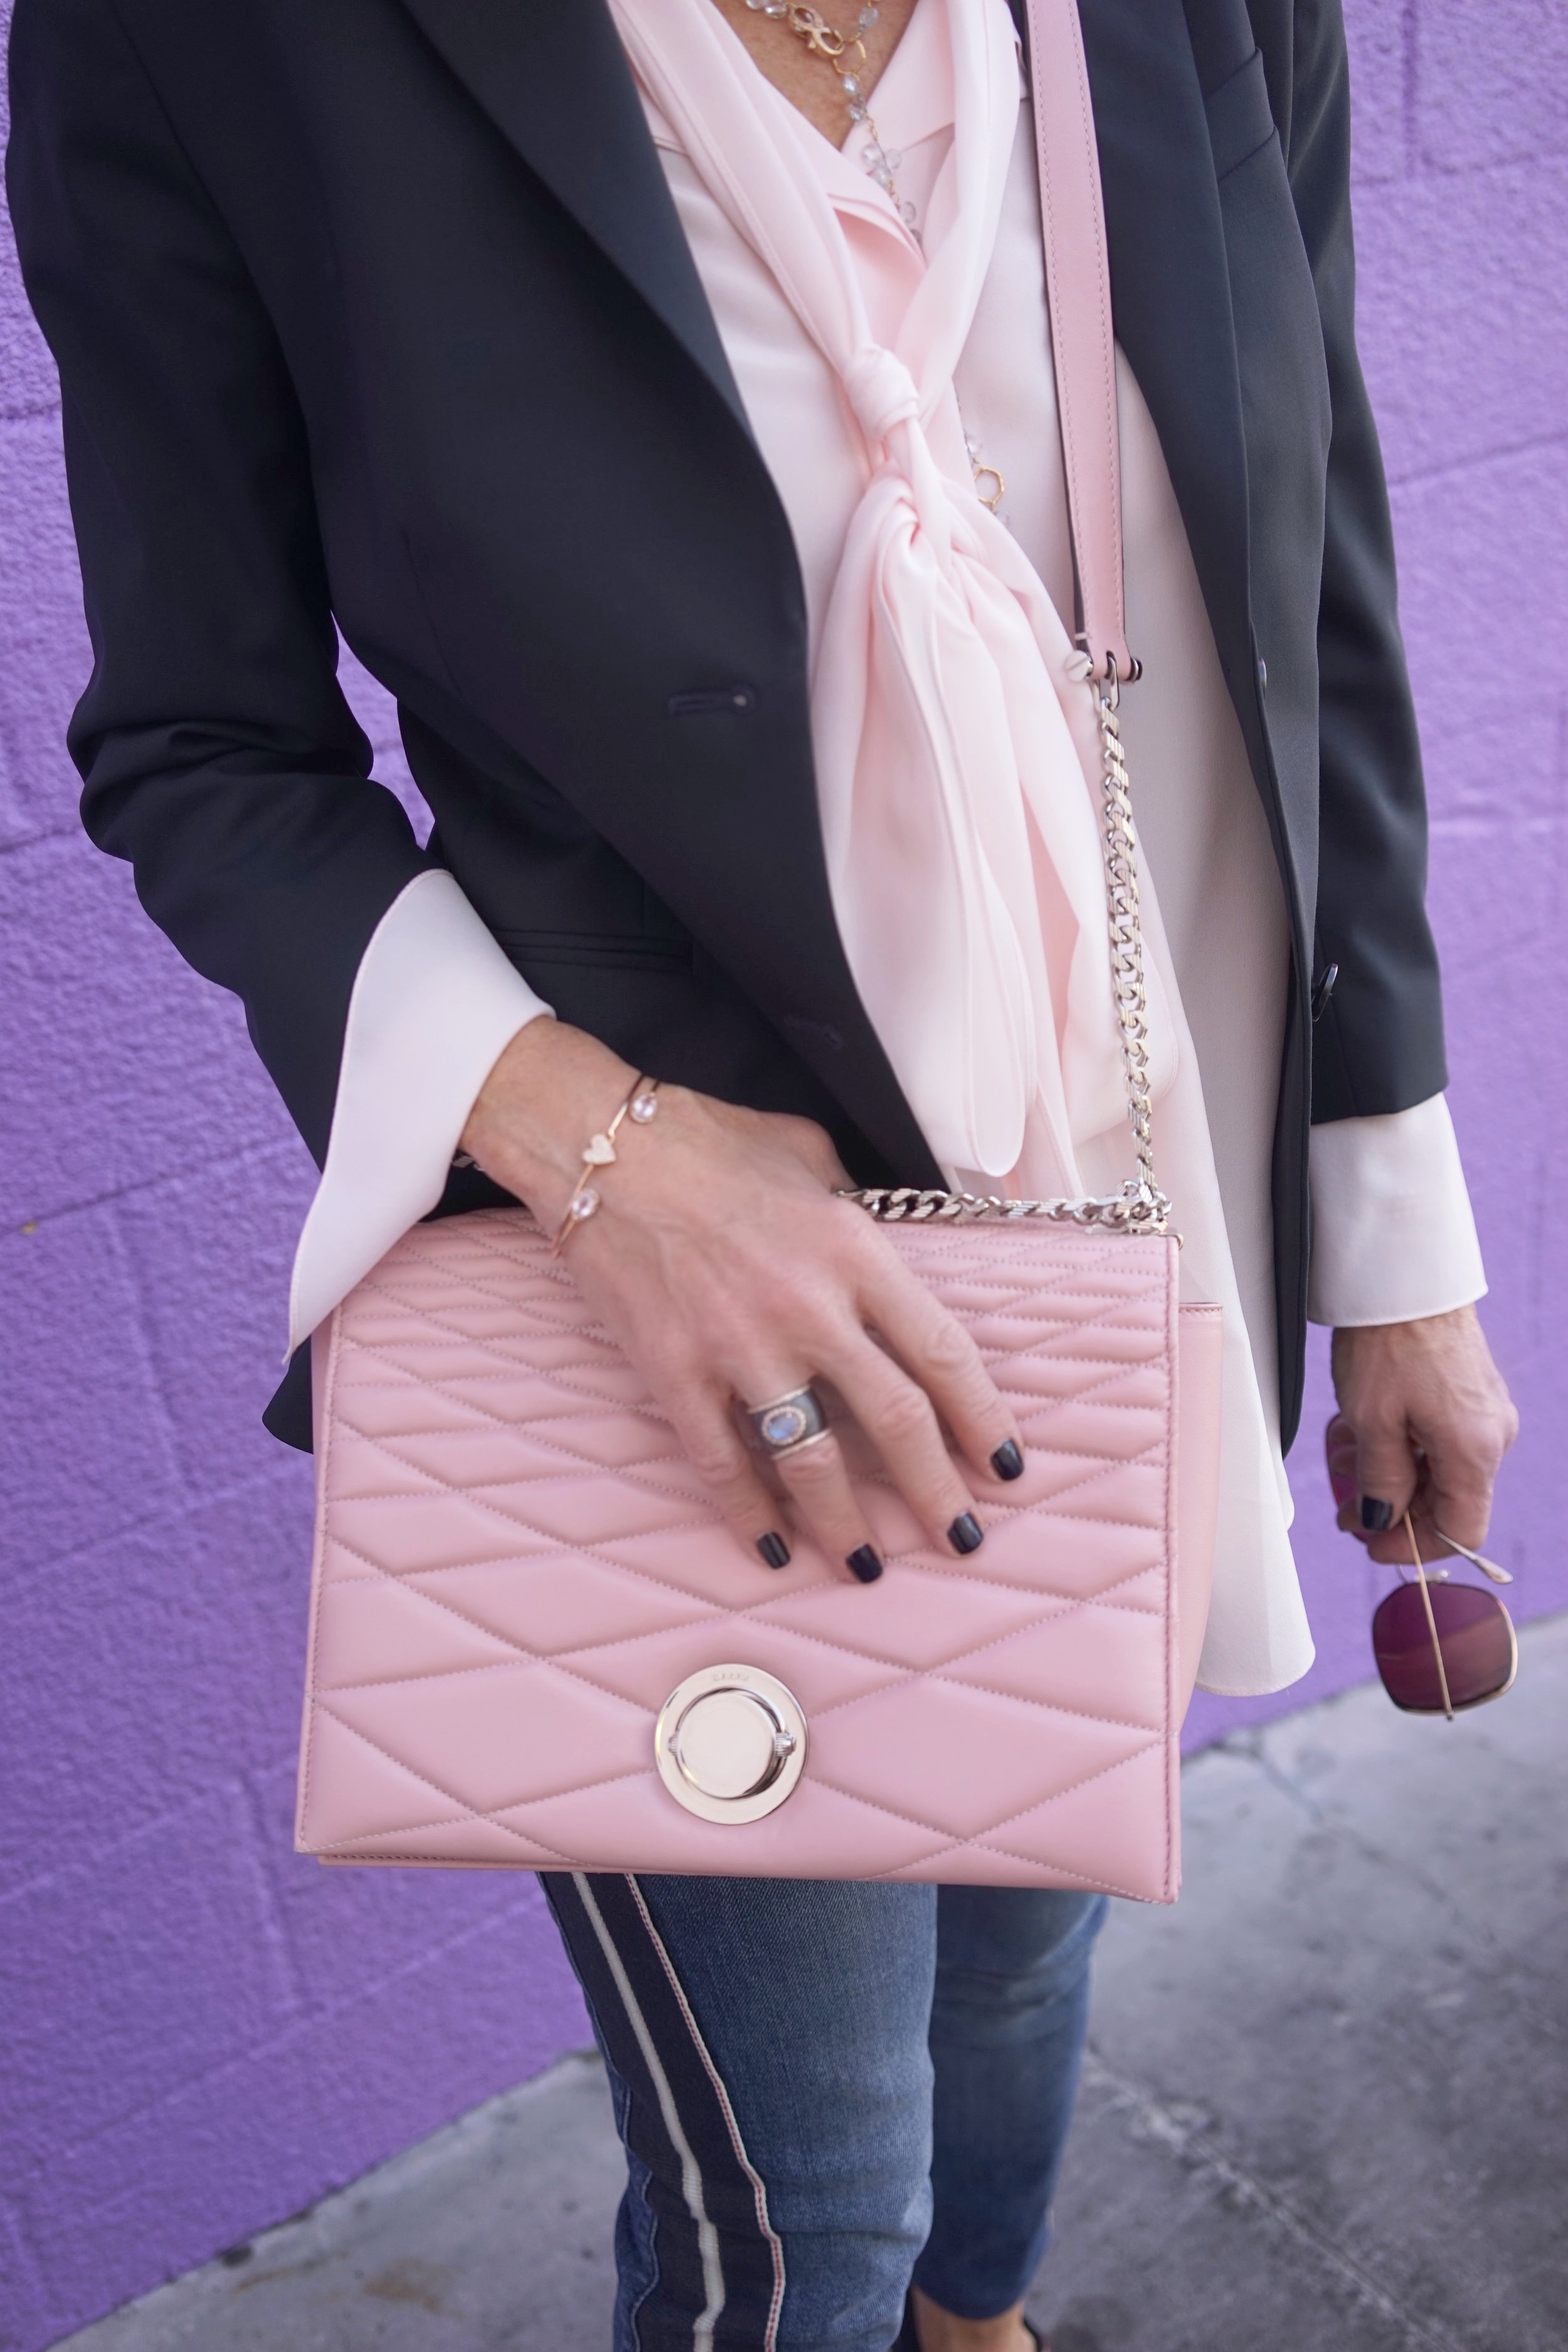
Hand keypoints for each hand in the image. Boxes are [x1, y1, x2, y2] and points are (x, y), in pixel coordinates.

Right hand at [461, 1020, 1022, 1580]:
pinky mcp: (675, 1372)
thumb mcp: (811, 1152)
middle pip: (894, 1420)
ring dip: (846, 1523)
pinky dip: (750, 1513)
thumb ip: (856, 1206)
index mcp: (853, 1251)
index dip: (982, 1418)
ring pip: (812, 1459)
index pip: (942, 1352)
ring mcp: (738, 1346)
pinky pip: (721, 1463)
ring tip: (867, 1566)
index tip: (1005, 1464)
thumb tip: (885, 1248)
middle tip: (963, 1538)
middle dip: (937, 1491)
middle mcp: (808, 1307)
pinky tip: (771, 1547)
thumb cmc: (708, 1142)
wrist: (600, 1148)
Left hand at [1328, 1306, 1516, 1565]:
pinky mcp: (1469, 1397)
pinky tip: (1365, 1436)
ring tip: (1346, 1463)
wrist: (1407, 1278)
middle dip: (1393, 1510)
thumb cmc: (1391, 1340)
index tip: (1372, 1545)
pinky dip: (1402, 1448)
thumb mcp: (1372, 1421)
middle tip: (1346, 1508)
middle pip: (1448, 1502)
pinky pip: (1438, 1441)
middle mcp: (1491, 1436)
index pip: (1462, 1529)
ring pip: (1438, 1471)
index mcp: (1475, 1451)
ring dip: (1391, 1477)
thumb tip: (1379, 1520)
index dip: (1414, 1545)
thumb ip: (1380, 1480)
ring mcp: (1483, 1415)